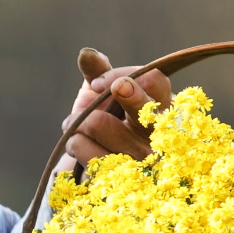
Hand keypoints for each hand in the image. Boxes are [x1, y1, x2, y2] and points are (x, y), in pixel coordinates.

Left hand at [62, 47, 174, 165]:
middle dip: (123, 92)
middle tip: (98, 87)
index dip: (121, 77)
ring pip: (99, 124)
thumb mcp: (104, 95)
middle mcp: (159, 132)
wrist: (100, 167)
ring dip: (77, 122)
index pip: (154, 80)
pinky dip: (73, 142)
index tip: (96, 83)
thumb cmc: (109, 122)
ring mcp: (142, 159)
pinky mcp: (120, 179)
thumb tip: (86, 53)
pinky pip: (83, 147)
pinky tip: (80, 146)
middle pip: (142, 107)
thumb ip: (98, 72)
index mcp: (161, 104)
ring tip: (78, 128)